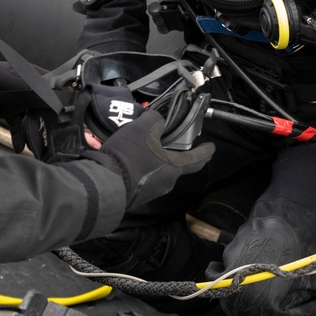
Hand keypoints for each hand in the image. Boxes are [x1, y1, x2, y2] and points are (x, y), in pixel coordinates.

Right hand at [86, 110, 213, 210]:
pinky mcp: (138, 195)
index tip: (211, 147)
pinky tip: (128, 158)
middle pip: (174, 163)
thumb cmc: (128, 157)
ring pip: (158, 169)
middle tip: (164, 139)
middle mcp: (167, 182)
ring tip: (140, 146)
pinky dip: (141, 166)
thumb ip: (155, 121)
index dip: (206, 151)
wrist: (104, 185)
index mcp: (173, 167)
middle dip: (170, 151)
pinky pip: (144, 177)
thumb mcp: (141, 129)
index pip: (197, 159)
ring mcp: (152, 191)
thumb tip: (159, 121)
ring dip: (152, 158)